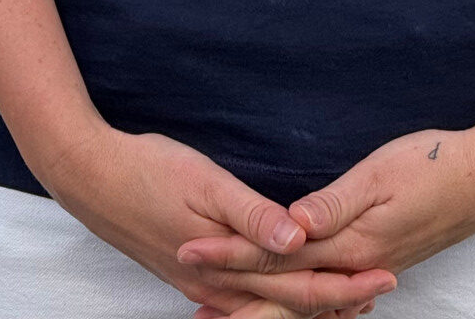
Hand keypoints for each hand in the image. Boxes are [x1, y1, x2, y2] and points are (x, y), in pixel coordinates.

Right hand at [35, 118, 398, 317]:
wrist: (89, 177)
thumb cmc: (149, 169)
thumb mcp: (203, 180)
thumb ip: (251, 212)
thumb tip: (297, 236)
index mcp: (228, 263)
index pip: (299, 284)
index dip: (344, 283)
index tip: (385, 274)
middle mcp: (219, 285)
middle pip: (289, 303)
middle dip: (337, 298)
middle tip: (381, 287)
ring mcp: (202, 285)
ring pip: (267, 308)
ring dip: (308, 305)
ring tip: (346, 299)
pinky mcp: (190, 275)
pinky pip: (242, 303)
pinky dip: (272, 305)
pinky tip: (280, 299)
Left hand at [174, 118, 474, 318]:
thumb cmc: (436, 164)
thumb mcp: (381, 173)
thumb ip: (334, 204)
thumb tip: (291, 226)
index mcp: (353, 244)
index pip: (278, 253)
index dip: (232, 252)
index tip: (191, 249)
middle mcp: (359, 267)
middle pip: (288, 289)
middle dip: (237, 292)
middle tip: (192, 296)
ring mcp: (372, 269)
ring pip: (309, 299)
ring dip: (265, 303)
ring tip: (224, 309)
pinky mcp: (382, 262)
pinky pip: (332, 294)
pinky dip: (302, 301)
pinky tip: (290, 301)